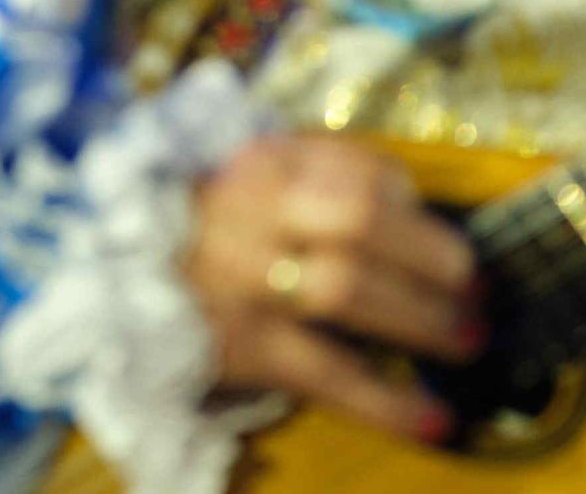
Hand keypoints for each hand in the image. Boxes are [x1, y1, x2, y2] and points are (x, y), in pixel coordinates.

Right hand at [185, 134, 480, 441]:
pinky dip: (387, 401)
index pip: (358, 172)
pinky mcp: (244, 346)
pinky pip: (327, 373)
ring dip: (421, 318)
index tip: (447, 236)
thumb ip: (324, 173)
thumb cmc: (208, 225)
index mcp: (265, 166)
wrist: (109, 273)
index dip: (414, 206)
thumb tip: (412, 203)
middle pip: (362, 223)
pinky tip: (433, 419)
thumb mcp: (255, 176)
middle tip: (476, 289)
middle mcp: (255, 213)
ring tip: (465, 339)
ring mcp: (247, 280)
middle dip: (432, 258)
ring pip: (348, 291)